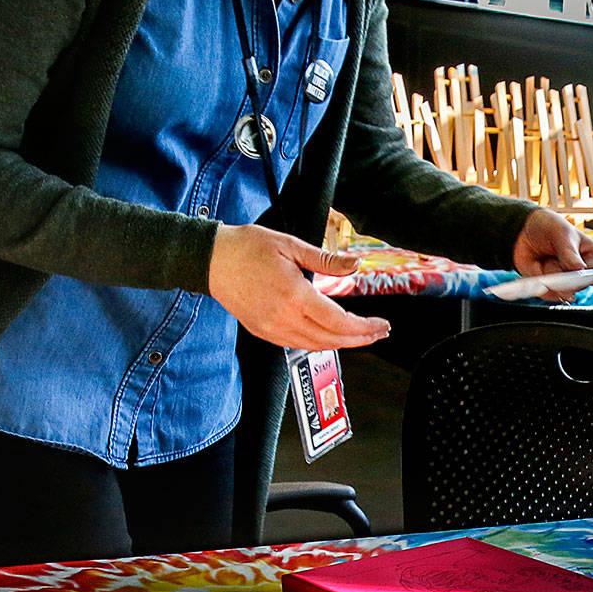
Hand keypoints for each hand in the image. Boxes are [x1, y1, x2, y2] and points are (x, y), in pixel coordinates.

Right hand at [207, 224, 389, 351]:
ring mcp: (272, 329)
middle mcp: (284, 318)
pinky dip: (320, 343)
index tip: (381, 325)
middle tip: (379, 332)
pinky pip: (299, 344)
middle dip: (360, 339)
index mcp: (294, 296)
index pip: (339, 322)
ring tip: (361, 335)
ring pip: (317, 346)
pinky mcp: (264, 332)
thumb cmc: (246, 248)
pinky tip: (331, 335)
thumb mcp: (290, 246)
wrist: (210, 260)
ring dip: (342, 343)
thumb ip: (326, 260)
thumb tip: (355, 265)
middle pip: (332, 339)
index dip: (364, 328)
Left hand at [512, 207, 592, 301]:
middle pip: (582, 285)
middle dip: (568, 276)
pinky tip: (537, 267)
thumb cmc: (548, 226)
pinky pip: (549, 294)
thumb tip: (580, 269)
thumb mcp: (561, 233)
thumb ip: (570, 252)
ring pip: (563, 290)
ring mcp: (566, 281)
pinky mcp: (551, 288)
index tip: (584, 273)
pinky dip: (541, 283)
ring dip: (552, 275)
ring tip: (546, 259)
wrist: (523, 230)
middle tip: (558, 262)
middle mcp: (581, 271)